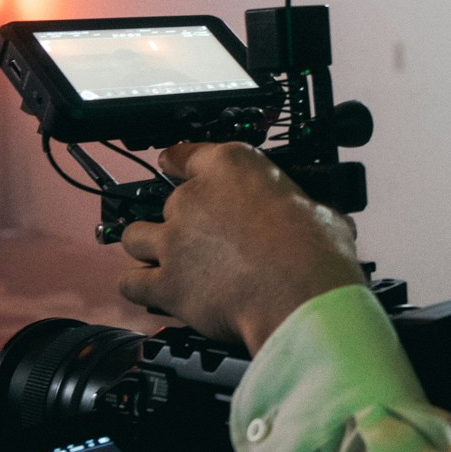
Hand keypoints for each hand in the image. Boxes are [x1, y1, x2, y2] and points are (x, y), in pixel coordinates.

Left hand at [116, 142, 366, 353]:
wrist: (302, 298)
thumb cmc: (314, 254)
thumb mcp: (319, 211)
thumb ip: (301, 208)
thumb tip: (318, 218)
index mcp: (231, 167)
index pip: (187, 153)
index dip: (179, 162)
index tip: (174, 164)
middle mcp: (194, 198)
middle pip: (166, 203)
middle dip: (180, 222)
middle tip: (204, 240)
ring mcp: (174, 241)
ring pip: (135, 237)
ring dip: (147, 247)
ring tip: (163, 260)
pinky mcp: (166, 283)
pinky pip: (131, 283)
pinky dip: (138, 287)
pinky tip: (150, 290)